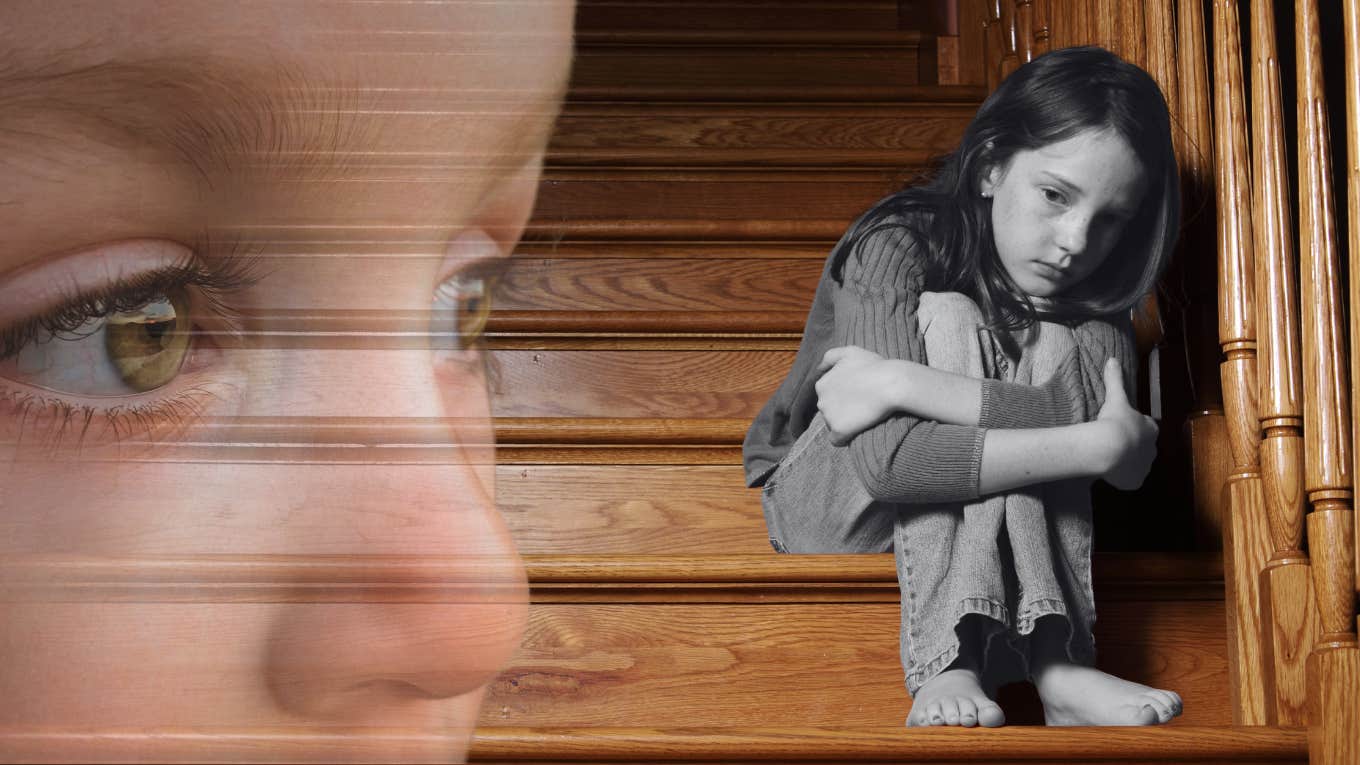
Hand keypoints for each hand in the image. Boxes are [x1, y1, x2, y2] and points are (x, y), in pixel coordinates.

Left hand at [814, 345, 903, 444]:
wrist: (891, 384)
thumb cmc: (874, 366)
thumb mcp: (850, 352)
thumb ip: (830, 357)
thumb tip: (819, 368)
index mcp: (821, 384)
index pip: (827, 395)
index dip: (842, 396)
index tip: (858, 394)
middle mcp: (821, 400)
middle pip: (828, 410)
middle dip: (842, 410)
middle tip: (862, 405)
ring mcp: (829, 416)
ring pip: (833, 425)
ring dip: (845, 423)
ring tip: (863, 417)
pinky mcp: (839, 430)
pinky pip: (837, 440)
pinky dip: (845, 438)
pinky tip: (856, 432)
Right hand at [1093, 357, 1157, 489]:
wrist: (1109, 447)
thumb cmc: (1115, 421)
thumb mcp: (1115, 398)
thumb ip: (1115, 379)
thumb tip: (1112, 359)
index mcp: (1150, 429)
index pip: (1146, 427)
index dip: (1134, 428)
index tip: (1122, 427)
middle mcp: (1152, 449)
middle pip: (1143, 447)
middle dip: (1132, 446)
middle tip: (1114, 443)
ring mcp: (1144, 467)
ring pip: (1137, 464)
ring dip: (1127, 462)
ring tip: (1110, 459)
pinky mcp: (1135, 482)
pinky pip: (1129, 480)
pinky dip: (1122, 478)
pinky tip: (1110, 473)